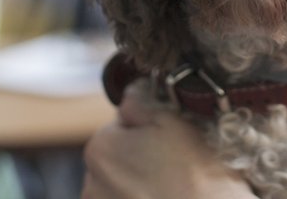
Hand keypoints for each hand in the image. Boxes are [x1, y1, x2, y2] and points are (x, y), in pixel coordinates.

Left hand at [81, 80, 255, 198]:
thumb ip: (141, 103)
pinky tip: (165, 198)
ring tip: (172, 187)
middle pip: (118, 156)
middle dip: (140, 156)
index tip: (172, 140)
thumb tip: (129, 96)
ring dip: (139, 182)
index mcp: (101, 147)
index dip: (149, 128)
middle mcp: (90, 182)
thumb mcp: (174, 122)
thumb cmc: (196, 174)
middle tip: (175, 164)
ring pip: (121, 183)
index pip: (121, 124)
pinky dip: (140, 198)